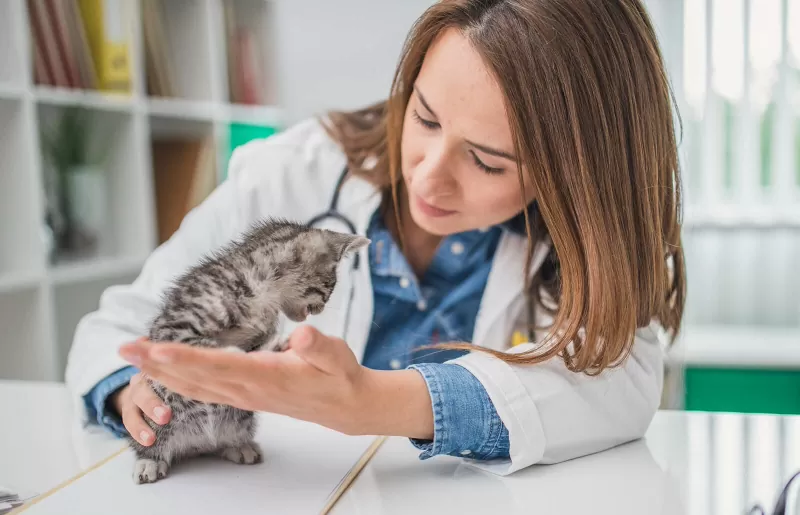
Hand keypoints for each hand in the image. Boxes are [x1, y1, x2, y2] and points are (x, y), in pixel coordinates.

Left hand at [117, 326, 433, 438]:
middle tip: (126, 348)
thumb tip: (303, 335)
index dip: (186, 359)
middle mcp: (249, 389)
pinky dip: (179, 381)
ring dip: (162, 372)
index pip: (219, 366)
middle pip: (195, 378)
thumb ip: (319, 346)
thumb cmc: (339, 375)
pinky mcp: (244, 396)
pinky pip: (204, 391)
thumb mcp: (337, 355)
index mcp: (267, 376)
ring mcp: (244, 395)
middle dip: (158, 364)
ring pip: (195, 387)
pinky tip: (164, 373)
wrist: (344, 406)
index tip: (156, 350)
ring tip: (134, 356)